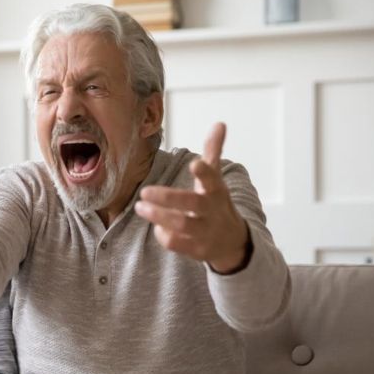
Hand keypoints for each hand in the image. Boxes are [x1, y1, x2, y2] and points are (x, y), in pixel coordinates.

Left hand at [134, 122, 249, 272]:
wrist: (233, 242)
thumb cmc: (216, 204)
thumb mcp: (216, 180)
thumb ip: (213, 152)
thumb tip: (219, 123)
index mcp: (217, 191)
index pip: (213, 180)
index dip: (204, 172)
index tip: (194, 163)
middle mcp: (213, 211)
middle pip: (192, 204)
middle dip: (168, 198)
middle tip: (144, 191)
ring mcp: (206, 231)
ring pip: (182, 225)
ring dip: (159, 216)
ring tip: (140, 207)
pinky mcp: (197, 249)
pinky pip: (176, 243)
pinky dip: (163, 235)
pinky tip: (156, 227)